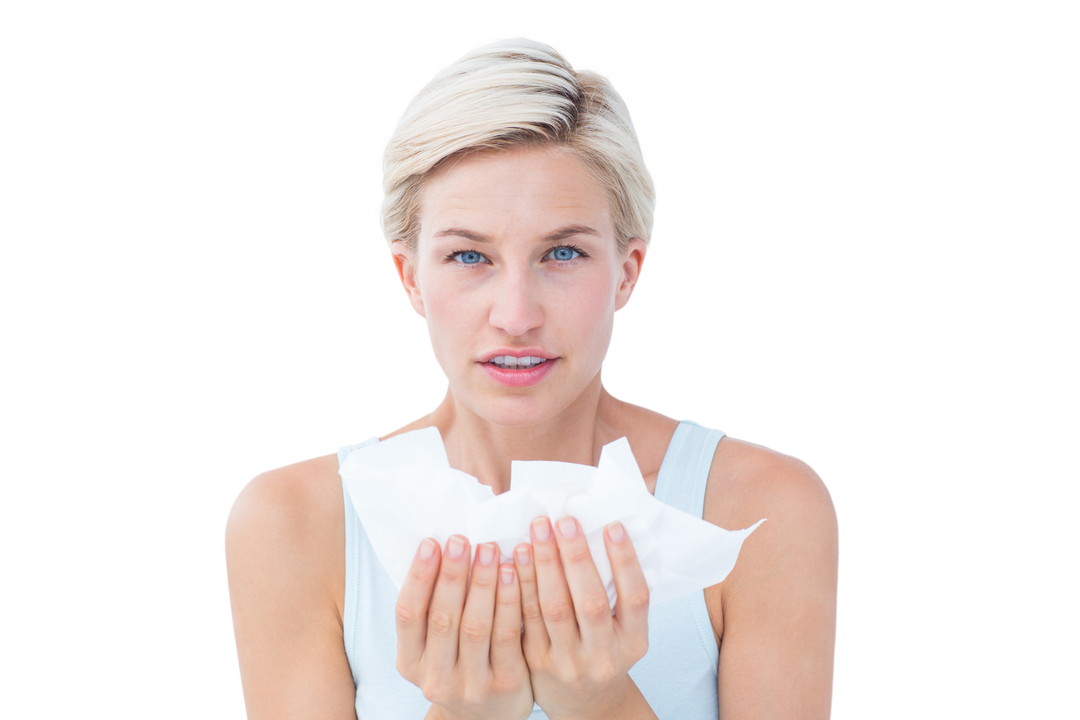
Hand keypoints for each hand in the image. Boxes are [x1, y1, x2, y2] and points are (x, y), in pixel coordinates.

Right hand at [395, 535, 534, 719]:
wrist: (486, 719)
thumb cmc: (458, 665)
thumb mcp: (433, 648)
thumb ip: (433, 609)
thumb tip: (441, 548)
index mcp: (410, 663)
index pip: (408, 615)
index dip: (418, 577)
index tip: (431, 542)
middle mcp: (435, 678)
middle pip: (442, 618)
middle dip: (452, 574)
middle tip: (462, 539)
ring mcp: (471, 685)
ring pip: (475, 626)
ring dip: (483, 583)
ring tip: (489, 549)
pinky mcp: (505, 685)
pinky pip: (507, 636)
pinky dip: (509, 601)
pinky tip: (513, 573)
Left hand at [514, 516, 649, 718]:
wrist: (586, 704)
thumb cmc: (605, 651)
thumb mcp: (625, 631)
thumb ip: (617, 593)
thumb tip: (601, 532)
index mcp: (633, 642)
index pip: (635, 599)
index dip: (625, 562)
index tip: (613, 526)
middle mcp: (603, 655)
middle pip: (591, 603)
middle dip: (577, 557)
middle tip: (565, 520)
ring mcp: (568, 662)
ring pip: (555, 609)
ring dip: (545, 565)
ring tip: (538, 530)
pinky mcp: (537, 663)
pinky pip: (527, 618)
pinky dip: (521, 584)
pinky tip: (517, 556)